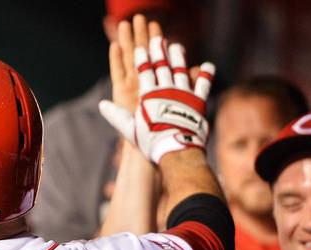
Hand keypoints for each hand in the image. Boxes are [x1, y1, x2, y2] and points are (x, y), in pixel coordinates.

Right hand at [98, 19, 213, 164]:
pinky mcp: (198, 101)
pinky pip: (202, 84)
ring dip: (178, 57)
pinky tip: (207, 66)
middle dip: (158, 51)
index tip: (140, 49)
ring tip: (176, 46)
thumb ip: (117, 116)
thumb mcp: (130, 129)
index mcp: (149, 96)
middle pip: (162, 66)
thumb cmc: (151, 141)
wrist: (176, 149)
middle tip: (157, 39)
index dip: (142, 59)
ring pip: (180, 70)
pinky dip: (205, 75)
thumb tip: (102, 105)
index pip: (144, 72)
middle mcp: (166, 90)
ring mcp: (183, 93)